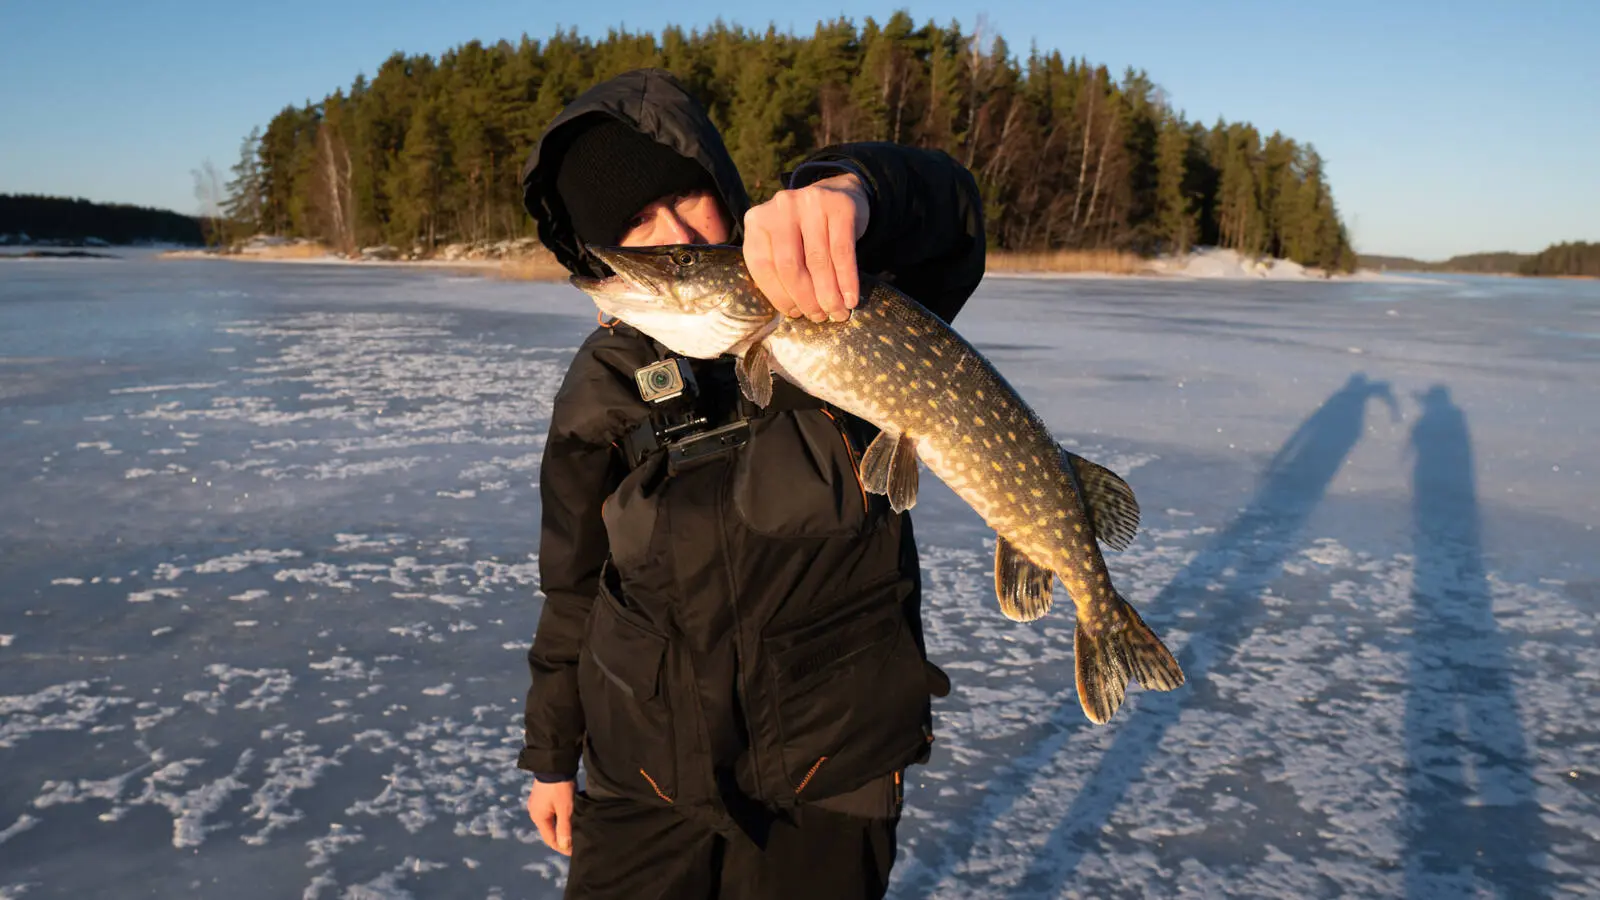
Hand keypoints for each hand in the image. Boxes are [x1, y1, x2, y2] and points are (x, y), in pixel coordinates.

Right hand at [526, 779, 574, 855]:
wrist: (555, 763)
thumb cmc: (559, 787)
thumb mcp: (564, 809)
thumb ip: (564, 828)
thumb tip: (564, 846)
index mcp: (538, 817)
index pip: (550, 839)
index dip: (562, 847)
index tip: (574, 852)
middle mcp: (535, 812)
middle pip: (549, 831)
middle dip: (561, 838)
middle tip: (575, 843)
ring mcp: (537, 804)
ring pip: (550, 821)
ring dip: (560, 828)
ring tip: (573, 832)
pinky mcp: (542, 796)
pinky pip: (550, 813)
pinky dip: (559, 818)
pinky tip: (568, 818)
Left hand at [743, 172, 870, 322]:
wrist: (837, 194)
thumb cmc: (805, 231)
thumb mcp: (782, 242)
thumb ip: (778, 268)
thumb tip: (795, 311)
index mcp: (757, 221)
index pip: (763, 266)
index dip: (779, 296)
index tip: (795, 314)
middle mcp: (781, 206)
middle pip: (790, 265)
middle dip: (806, 299)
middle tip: (819, 317)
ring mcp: (810, 201)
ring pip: (818, 261)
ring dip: (829, 294)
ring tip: (838, 313)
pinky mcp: (839, 205)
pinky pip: (842, 252)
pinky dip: (847, 280)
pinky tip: (851, 299)